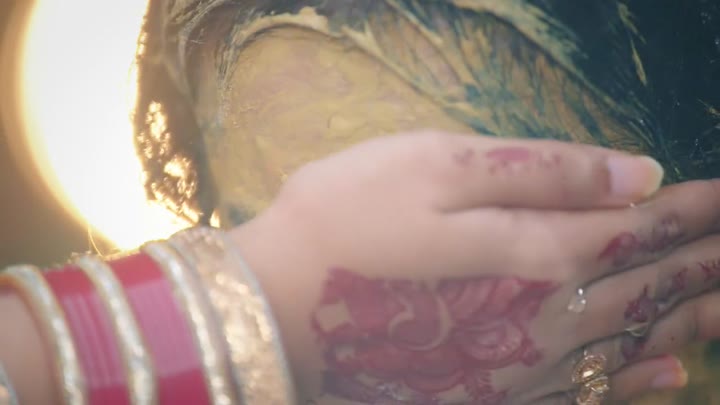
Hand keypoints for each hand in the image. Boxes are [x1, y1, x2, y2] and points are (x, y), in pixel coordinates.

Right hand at [230, 130, 719, 403]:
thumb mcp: (437, 167)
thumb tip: (633, 175)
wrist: (275, 304)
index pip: (639, 225)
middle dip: (704, 261)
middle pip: (649, 286)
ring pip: (631, 341)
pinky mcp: (490, 390)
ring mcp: (520, 362)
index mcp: (539, 249)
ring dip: (690, 318)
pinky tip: (666, 374)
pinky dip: (635, 382)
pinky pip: (586, 391)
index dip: (692, 208)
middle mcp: (545, 315)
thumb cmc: (349, 218)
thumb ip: (542, 173)